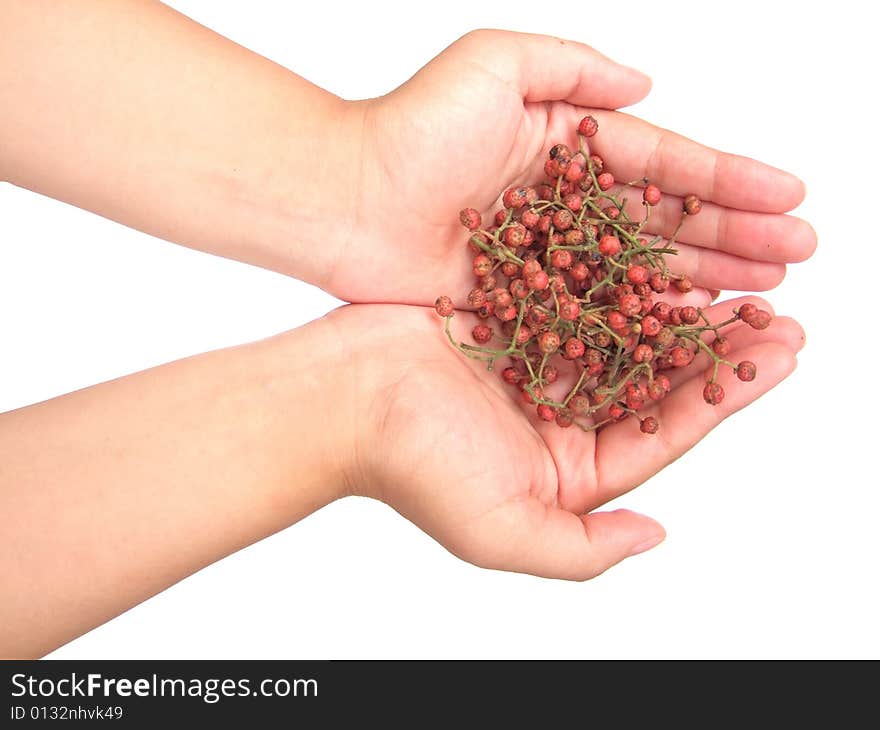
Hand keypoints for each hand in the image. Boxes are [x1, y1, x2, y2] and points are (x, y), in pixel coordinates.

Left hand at [325, 30, 814, 303]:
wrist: (346, 201)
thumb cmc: (412, 130)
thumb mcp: (494, 65)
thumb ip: (573, 67)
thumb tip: (649, 84)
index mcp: (570, 144)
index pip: (665, 164)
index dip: (729, 181)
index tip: (791, 197)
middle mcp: (567, 202)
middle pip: (665, 222)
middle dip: (735, 236)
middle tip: (798, 256)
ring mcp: (549, 255)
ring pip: (640, 271)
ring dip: (703, 281)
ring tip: (765, 294)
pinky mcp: (524, 299)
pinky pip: (595, 311)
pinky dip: (639, 320)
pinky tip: (686, 330)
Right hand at [332, 299, 803, 578]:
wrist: (338, 398)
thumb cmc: (412, 468)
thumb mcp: (501, 532)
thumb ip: (581, 549)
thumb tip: (653, 537)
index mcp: (565, 470)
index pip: (663, 432)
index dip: (725, 396)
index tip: (780, 356)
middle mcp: (558, 417)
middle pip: (654, 379)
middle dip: (716, 348)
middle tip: (777, 311)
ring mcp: (535, 363)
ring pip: (624, 330)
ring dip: (679, 305)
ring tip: (737, 274)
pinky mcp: (510, 316)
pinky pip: (577, 291)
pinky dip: (619, 272)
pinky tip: (661, 249)